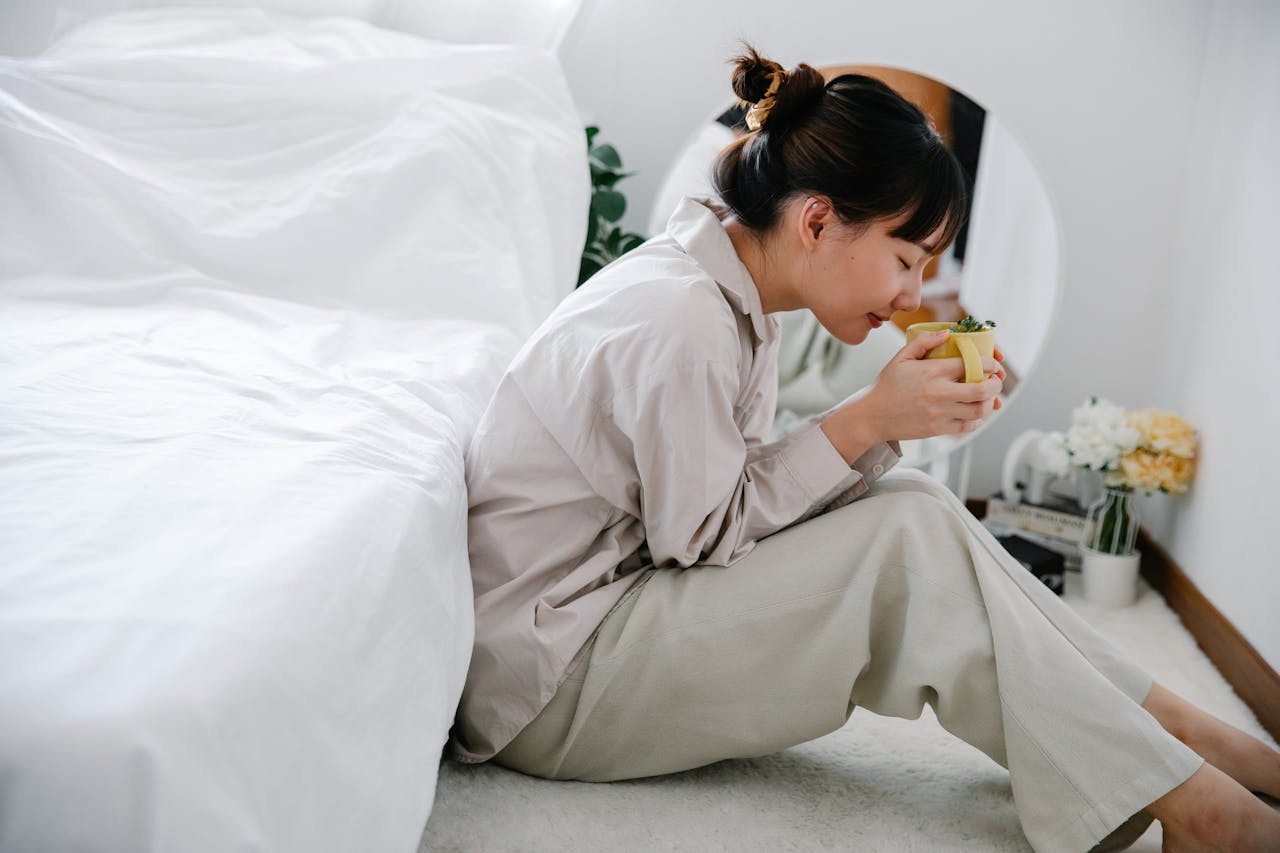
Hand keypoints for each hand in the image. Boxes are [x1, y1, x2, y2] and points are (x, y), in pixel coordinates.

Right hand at [846, 329, 1004, 441]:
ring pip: (978, 410)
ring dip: (988, 403)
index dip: (990, 363)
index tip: (992, 364)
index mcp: (932, 371)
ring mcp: (939, 412)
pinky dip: (976, 420)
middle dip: (995, 385)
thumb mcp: (901, 358)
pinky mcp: (938, 428)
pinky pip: (967, 426)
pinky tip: (973, 414)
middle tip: (995, 382)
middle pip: (981, 389)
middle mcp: (939, 392)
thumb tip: (948, 333)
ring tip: (987, 398)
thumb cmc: (886, 386)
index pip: (972, 364)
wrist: (872, 416)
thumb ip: (923, 341)